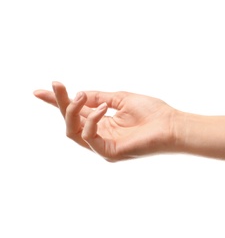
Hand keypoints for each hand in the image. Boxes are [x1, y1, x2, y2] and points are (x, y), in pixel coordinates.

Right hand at [34, 82, 179, 160]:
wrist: (172, 125)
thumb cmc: (153, 113)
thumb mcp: (120, 98)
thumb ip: (98, 97)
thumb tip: (77, 93)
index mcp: (103, 122)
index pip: (75, 113)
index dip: (57, 102)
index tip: (39, 90)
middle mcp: (100, 135)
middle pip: (70, 121)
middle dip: (60, 102)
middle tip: (56, 85)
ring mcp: (103, 146)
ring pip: (72, 130)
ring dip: (72, 111)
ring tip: (80, 96)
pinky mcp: (109, 153)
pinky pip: (89, 137)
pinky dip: (92, 120)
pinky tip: (103, 109)